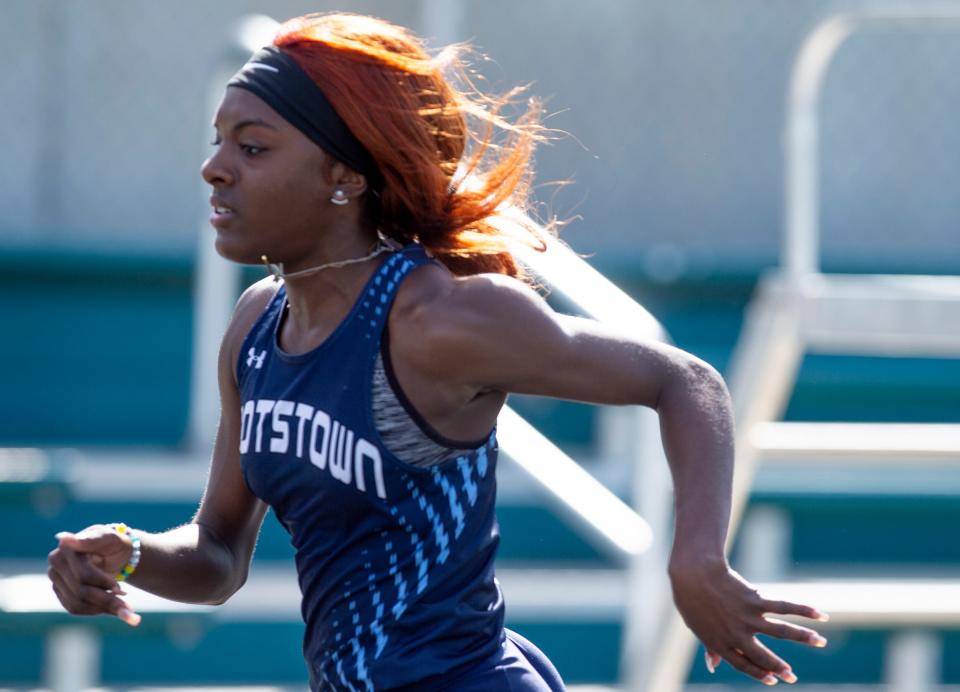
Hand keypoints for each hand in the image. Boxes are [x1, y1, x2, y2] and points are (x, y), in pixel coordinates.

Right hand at [47, 524, 140, 625]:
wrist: (112, 553)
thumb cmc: (113, 543)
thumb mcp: (109, 537)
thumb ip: (90, 539)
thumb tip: (62, 537)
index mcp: (67, 548)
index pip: (84, 575)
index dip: (104, 583)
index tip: (122, 591)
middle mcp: (57, 564)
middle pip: (81, 592)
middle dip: (107, 600)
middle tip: (129, 608)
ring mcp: (56, 579)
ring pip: (77, 604)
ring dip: (102, 609)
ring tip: (124, 609)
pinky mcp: (60, 592)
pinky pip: (74, 609)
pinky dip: (95, 610)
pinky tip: (111, 608)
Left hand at [669, 558, 827, 684]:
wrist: (693, 574)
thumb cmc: (692, 600)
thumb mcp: (698, 628)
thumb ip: (710, 648)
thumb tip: (713, 666)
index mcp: (721, 644)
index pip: (744, 665)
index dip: (759, 674)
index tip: (774, 680)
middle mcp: (737, 635)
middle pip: (764, 656)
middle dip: (781, 668)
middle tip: (793, 677)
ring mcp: (748, 618)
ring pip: (783, 632)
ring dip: (805, 638)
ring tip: (821, 642)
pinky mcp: (756, 601)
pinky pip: (784, 607)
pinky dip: (804, 610)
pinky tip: (820, 615)